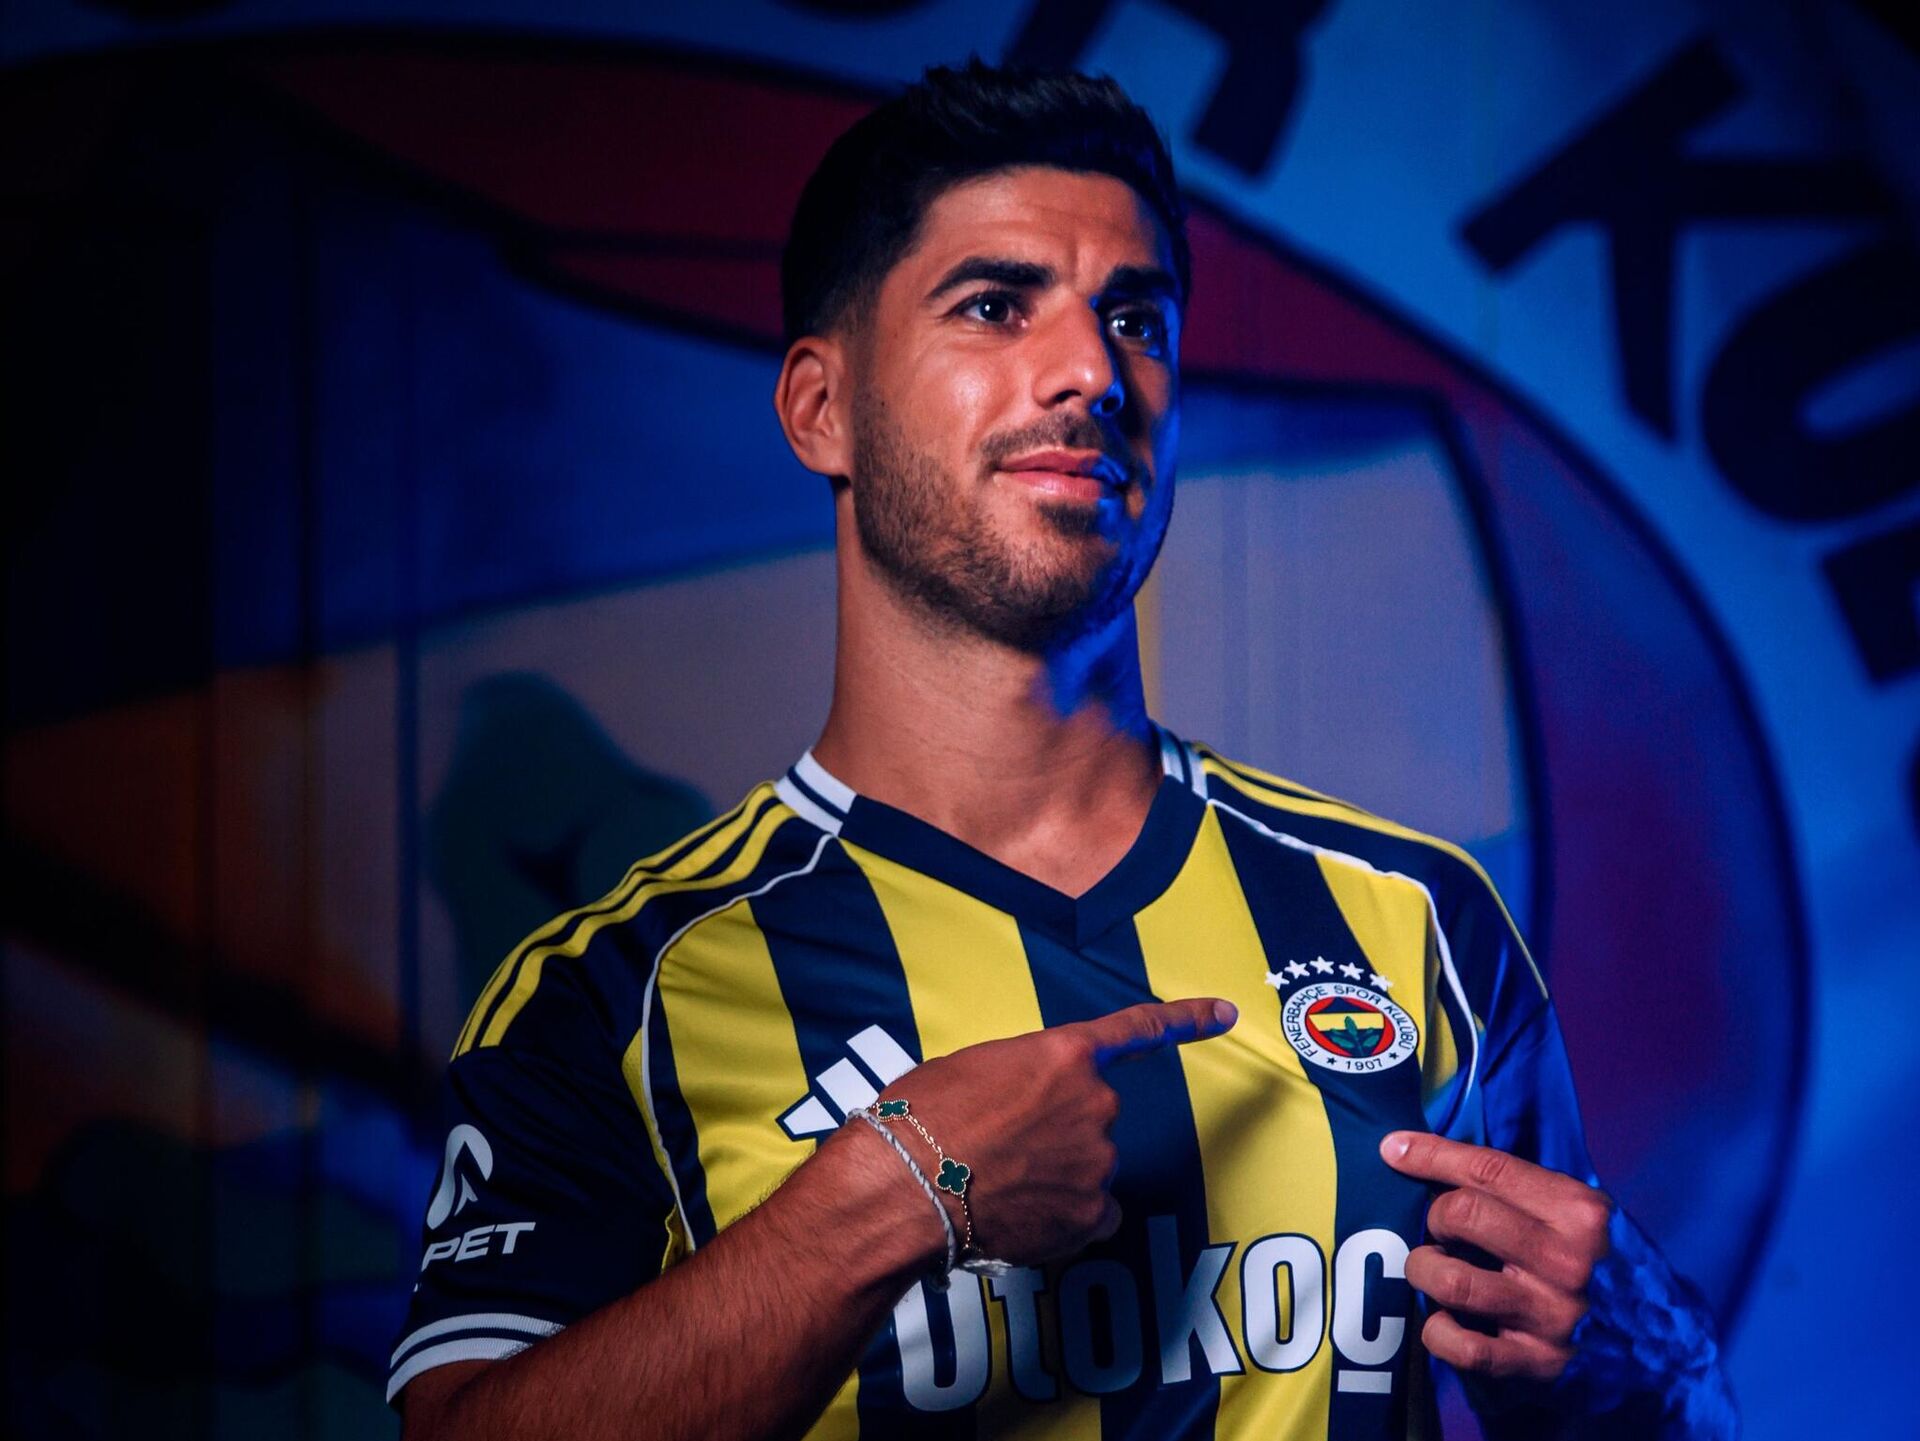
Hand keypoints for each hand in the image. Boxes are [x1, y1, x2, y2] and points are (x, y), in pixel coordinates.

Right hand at [857, 998, 1237, 1265]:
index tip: (1228, 1012)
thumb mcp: (971, 1069)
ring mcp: (1098, 1162)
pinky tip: (1022, 1215)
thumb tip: (1026, 1106)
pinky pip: (1092, 1214)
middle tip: (1001, 1144)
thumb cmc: (920, 1119)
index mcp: (1064, 1054)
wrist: (902, 1187)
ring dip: (1056, 1173)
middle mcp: (1095, 1104)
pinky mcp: (1090, 1216)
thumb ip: (1021, 1078)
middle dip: (1059, 1128)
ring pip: (1089, 1167)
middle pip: (1093, 1114)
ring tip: (996, 1182)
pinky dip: (1066, 1217)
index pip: (1138, 1030)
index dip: (1186, 1019)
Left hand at [1382, 1131, 1610, 1383]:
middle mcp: (1568, 1263)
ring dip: (1425, 1270)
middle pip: (1461, 1215)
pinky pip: (1461, 1347)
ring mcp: (1552, 1317)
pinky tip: (1444, 1321)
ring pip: (1450, 1280)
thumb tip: (1420, 1150)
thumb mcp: (1576, 1214)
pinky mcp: (1538, 1364)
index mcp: (1579, 1213)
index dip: (1431, 1154)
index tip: (1393, 1149)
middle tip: (1441, 1229)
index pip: (1489, 1168)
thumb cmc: (1600, 1264)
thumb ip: (1515, 1187)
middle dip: (1435, 1217)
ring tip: (1434, 1270)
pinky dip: (1438, 1331)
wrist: (1664, 1347)